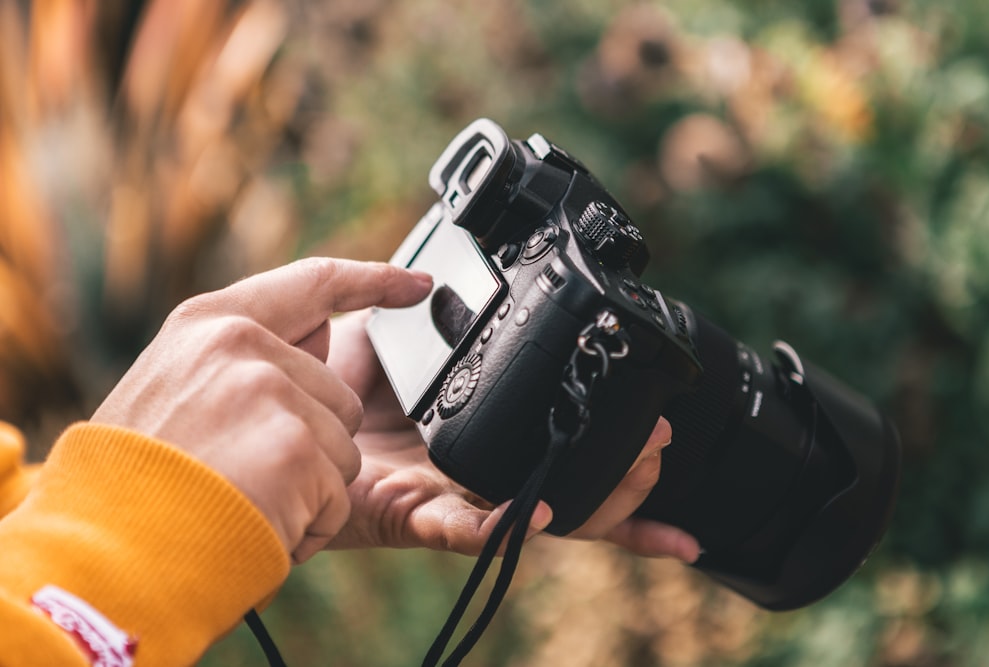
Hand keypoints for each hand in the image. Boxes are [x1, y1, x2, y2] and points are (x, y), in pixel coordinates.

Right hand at [91, 258, 432, 563]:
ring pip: (344, 449)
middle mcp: (243, 346)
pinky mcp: (296, 447)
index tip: (417, 284)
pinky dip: (307, 525)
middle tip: (244, 471)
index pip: (314, 283)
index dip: (374, 281)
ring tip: (242, 497)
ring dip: (308, 489)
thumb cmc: (133, 477)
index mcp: (211, 322)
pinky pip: (338, 496)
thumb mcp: (171, 386)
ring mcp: (272, 393)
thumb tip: (322, 336)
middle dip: (313, 444)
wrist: (105, 548)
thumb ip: (238, 358)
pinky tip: (256, 522)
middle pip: (339, 396)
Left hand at [324, 311, 699, 562]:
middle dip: (624, 471)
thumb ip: (393, 295)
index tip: (656, 412)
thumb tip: (429, 274)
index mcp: (470, 427)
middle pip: (564, 481)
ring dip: (595, 500)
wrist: (259, 433)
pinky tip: (540, 511)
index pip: (549, 432)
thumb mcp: (364, 332)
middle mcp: (469, 468)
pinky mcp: (412, 519)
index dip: (604, 430)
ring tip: (638, 468)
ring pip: (538, 513)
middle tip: (663, 439)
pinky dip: (505, 525)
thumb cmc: (313, 391)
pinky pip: (466, 531)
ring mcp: (447, 497)